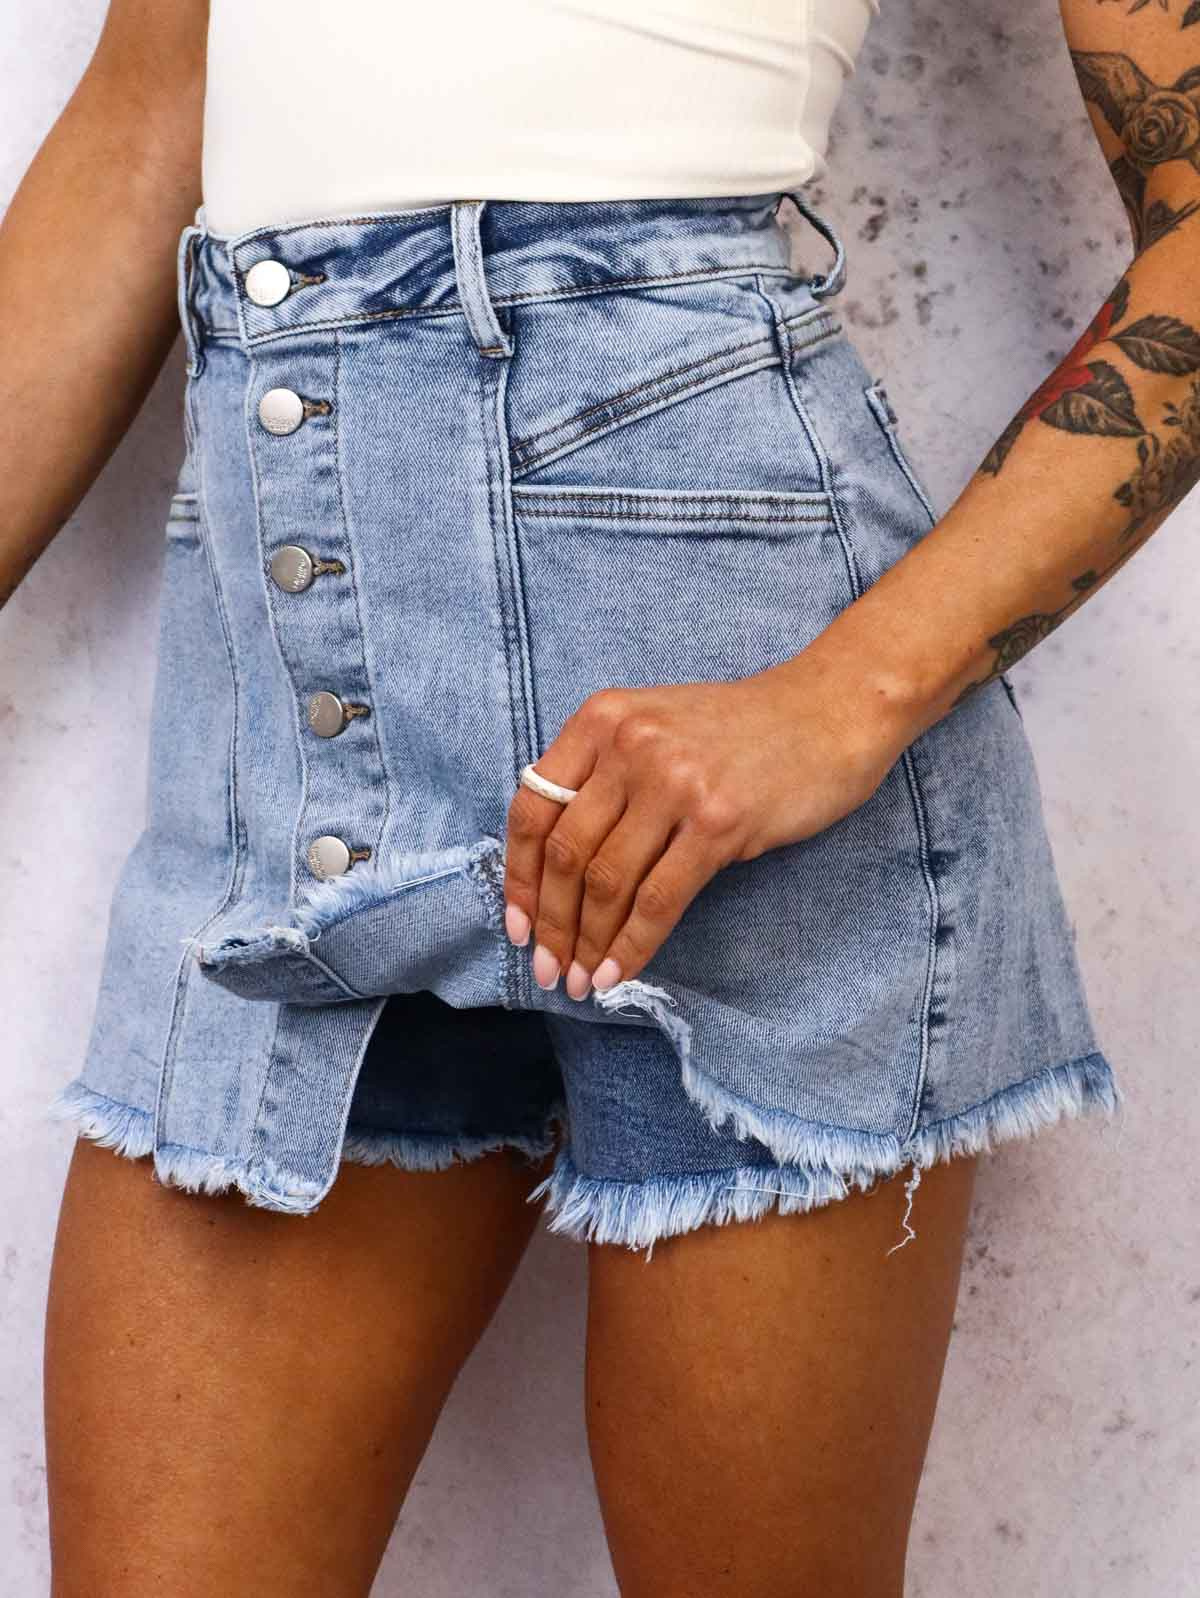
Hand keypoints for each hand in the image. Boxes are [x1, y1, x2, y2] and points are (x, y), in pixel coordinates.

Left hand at [501, 657, 909, 1000]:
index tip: (517, 924)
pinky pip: (659, 899)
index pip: (533, 808)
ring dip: (587, 943)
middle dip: (551, 924)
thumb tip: (556, 868)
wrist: (828, 712)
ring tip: (580, 980)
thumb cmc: (740, 730)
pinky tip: (618, 972)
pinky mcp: (718, 823)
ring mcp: (674, 783)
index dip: (519, 876)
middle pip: (567, 853)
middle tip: (546, 968)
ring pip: (608, 882)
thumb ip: (604, 775)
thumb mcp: (654, 727)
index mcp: (602, 719)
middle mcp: (630, 745)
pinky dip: (632, 945)